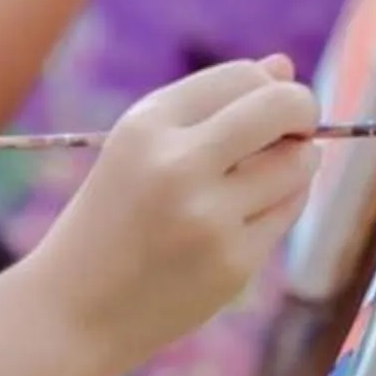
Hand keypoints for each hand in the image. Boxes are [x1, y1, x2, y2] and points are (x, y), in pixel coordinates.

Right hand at [22, 56, 320, 375]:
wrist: (72, 310)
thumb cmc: (109, 220)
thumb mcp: (138, 150)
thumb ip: (208, 106)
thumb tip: (283, 65)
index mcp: (144, 126)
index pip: (242, 76)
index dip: (268, 86)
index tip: (267, 109)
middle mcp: (177, 164)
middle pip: (281, 107)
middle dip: (302, 110)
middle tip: (296, 128)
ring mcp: (208, 216)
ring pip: (297, 162)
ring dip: (297, 161)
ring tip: (264, 177)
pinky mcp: (232, 261)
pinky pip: (288, 211)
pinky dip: (282, 203)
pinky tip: (249, 215)